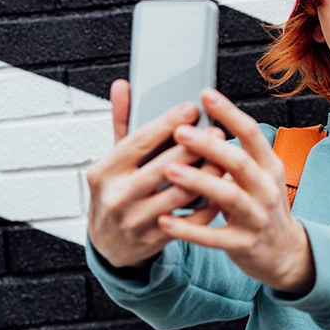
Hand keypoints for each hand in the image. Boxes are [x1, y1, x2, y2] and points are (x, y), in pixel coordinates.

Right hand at [87, 79, 224, 268]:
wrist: (108, 244)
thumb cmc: (115, 192)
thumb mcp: (113, 160)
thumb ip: (122, 123)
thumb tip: (123, 85)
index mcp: (103, 172)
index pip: (138, 142)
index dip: (166, 124)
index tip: (191, 108)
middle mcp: (117, 197)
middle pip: (162, 168)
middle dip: (193, 148)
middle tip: (217, 132)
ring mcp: (135, 222)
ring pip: (180, 195)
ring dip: (207, 175)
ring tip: (225, 158)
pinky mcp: (155, 240)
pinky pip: (190, 220)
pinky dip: (209, 203)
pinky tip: (223, 187)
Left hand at [156, 88, 315, 295]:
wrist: (283, 251)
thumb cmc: (261, 206)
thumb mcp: (260, 176)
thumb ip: (235, 154)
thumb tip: (201, 124)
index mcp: (269, 166)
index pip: (251, 134)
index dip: (229, 113)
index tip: (205, 95)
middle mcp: (267, 189)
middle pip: (240, 162)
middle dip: (210, 146)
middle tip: (180, 131)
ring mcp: (257, 217)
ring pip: (228, 196)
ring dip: (199, 182)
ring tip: (169, 170)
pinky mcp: (243, 244)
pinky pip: (214, 236)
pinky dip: (189, 229)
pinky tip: (165, 220)